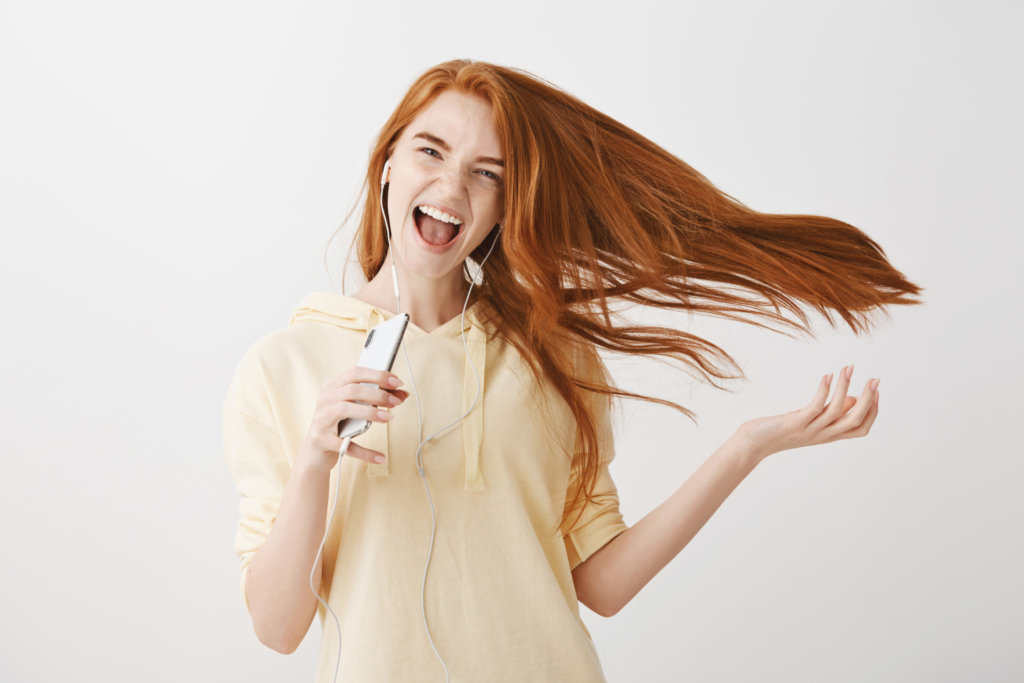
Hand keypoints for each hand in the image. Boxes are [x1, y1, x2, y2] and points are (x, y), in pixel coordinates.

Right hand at [296, 367, 408, 471]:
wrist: (316, 453)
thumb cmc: (340, 425)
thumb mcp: (358, 410)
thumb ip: (378, 399)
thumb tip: (402, 394)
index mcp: (332, 386)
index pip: (356, 373)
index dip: (378, 375)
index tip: (397, 382)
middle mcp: (324, 399)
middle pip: (352, 389)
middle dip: (377, 394)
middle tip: (396, 402)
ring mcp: (321, 419)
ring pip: (345, 409)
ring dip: (370, 413)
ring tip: (388, 418)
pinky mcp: (322, 440)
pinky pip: (345, 445)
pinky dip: (364, 452)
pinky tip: (381, 457)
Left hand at [736, 364, 879, 462]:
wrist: (754, 444)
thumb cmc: (781, 430)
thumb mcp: (810, 422)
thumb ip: (831, 414)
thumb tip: (852, 399)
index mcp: (829, 436)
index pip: (861, 428)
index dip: (872, 411)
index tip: (877, 392)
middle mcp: (823, 435)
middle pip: (855, 420)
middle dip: (869, 400)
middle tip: (875, 379)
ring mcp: (810, 430)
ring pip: (837, 411)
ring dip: (845, 387)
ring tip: (848, 368)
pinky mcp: (796, 423)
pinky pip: (815, 407)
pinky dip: (823, 391)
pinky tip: (827, 376)